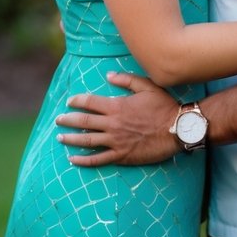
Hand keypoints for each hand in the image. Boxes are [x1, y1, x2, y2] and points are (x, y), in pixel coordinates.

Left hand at [55, 71, 180, 165]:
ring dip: (71, 139)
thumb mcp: (147, 86)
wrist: (177, 129)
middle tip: (58, 120)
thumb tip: (108, 75)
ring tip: (60, 138)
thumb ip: (126, 80)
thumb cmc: (164, 106)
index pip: (90, 102)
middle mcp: (113, 124)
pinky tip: (73, 159)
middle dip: (68, 120)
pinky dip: (84, 160)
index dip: (77, 101)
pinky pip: (98, 159)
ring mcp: (116, 141)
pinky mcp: (122, 156)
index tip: (70, 101)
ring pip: (87, 140)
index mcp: (117, 106)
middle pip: (83, 121)